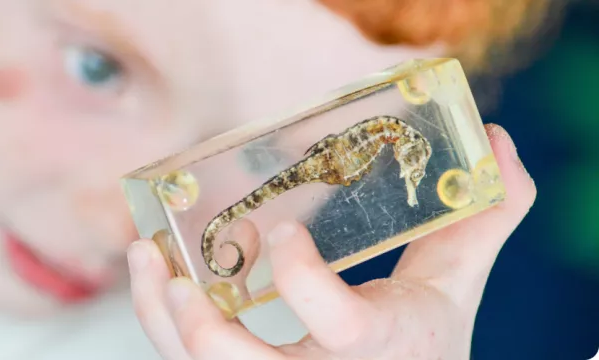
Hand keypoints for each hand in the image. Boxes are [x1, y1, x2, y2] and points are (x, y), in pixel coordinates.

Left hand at [127, 124, 535, 359]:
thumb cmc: (424, 340)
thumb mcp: (457, 285)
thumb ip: (483, 220)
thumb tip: (500, 143)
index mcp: (379, 345)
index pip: (338, 326)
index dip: (303, 280)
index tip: (282, 231)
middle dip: (200, 326)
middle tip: (177, 267)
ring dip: (162, 319)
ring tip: (147, 257)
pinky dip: (167, 325)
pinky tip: (163, 279)